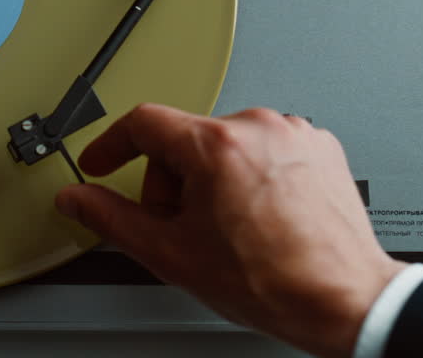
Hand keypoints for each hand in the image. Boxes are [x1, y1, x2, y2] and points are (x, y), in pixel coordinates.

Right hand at [55, 104, 403, 357]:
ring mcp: (293, 134)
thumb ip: (112, 218)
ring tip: (229, 228)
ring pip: (225, 143)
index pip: (143, 122)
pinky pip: (265, 148)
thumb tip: (77, 198)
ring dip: (213, 178)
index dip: (112, 145)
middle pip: (185, 138)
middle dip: (172, 181)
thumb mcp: (172, 254)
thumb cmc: (273, 282)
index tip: (102, 162)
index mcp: (216, 146)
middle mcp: (257, 127)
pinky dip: (252, 175)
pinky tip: (259, 217)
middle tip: (182, 226)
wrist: (345, 301)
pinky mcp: (320, 146)